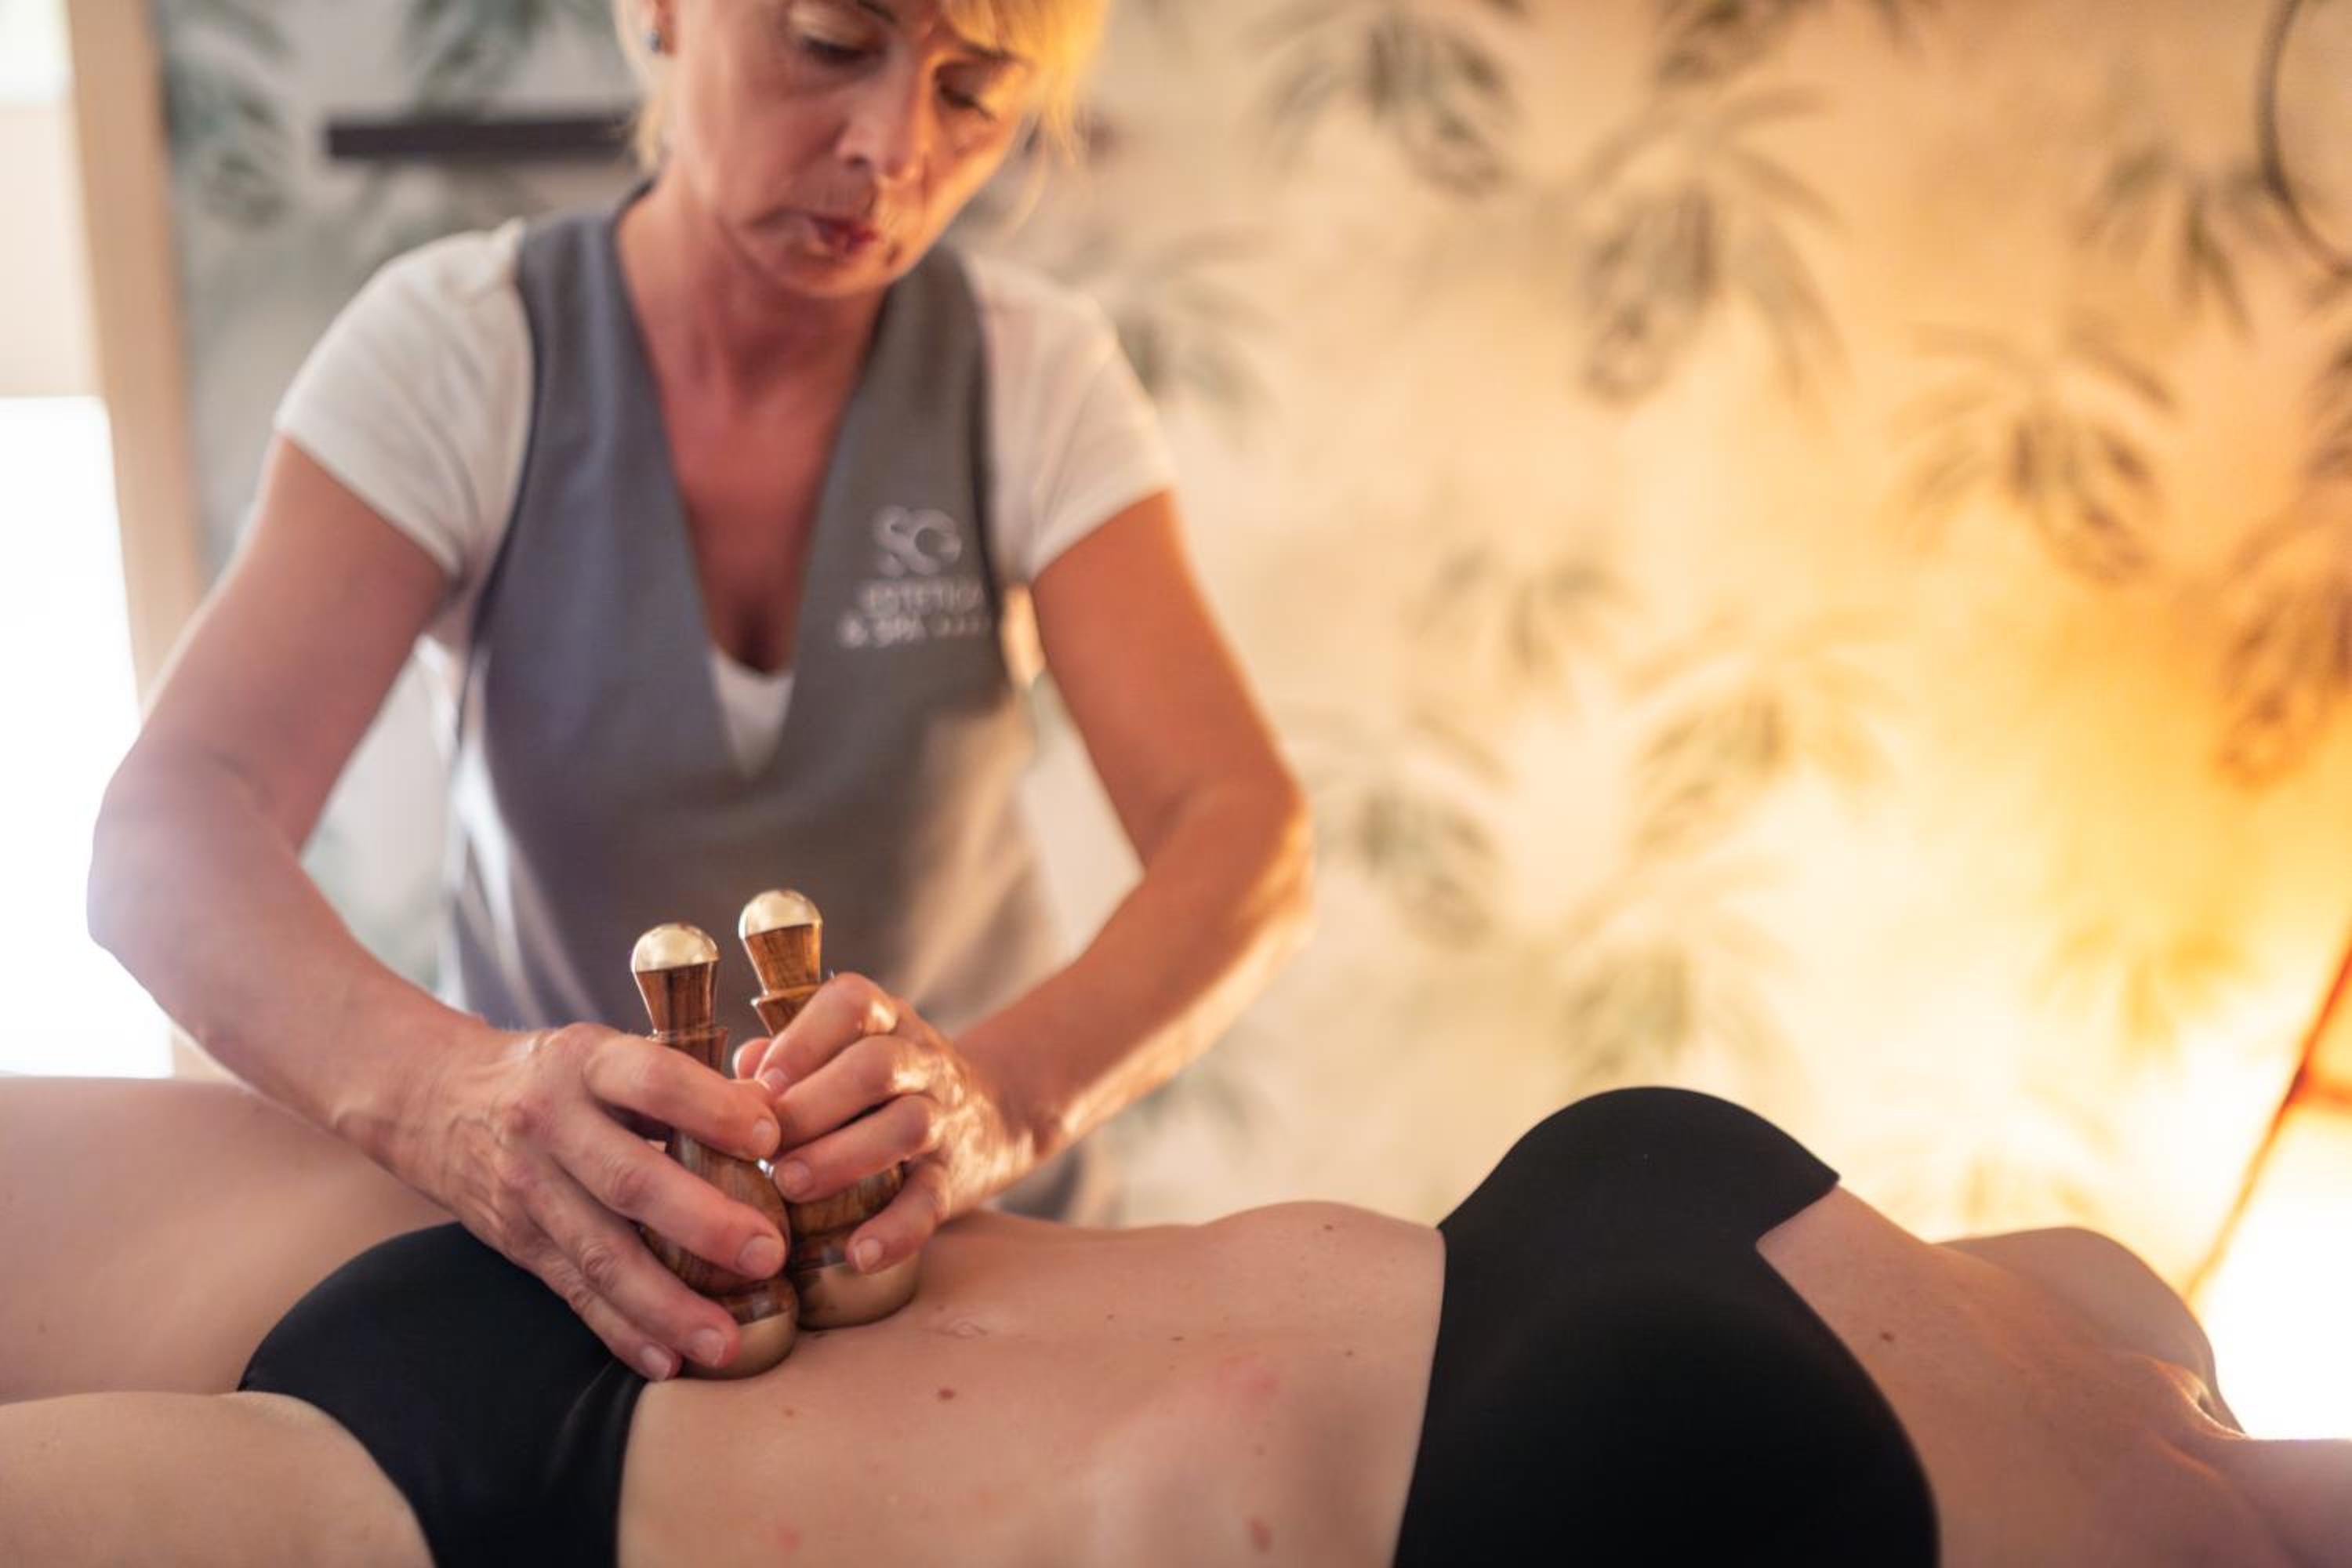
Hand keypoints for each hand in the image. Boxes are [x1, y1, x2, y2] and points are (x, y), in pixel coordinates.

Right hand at [409, 1023, 788, 1378]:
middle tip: (768, 1255)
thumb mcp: (609, 1054)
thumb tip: (778, 1115)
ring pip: (602, 1254)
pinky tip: (669, 1362)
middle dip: (702, 1223)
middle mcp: (551, 1125)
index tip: (771, 1139)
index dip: (712, 1108)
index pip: (653, 1081)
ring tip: (725, 1340)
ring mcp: (530, 1189)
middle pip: (629, 1179)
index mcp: (587, 1062)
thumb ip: (687, 1084)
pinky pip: (575, 1294)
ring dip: (667, 1304)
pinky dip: (623, 1333)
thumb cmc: (561, 1075)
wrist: (436, 1099)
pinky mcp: (519, 1244)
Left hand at [737, 974, 1032, 1275]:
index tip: (761, 1083)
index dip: (802, 1040)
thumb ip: (789, 1060)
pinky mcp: (955, 1178)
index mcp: (887, 1021)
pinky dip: (895, 1230)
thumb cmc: (885, 1087)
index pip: (852, 1004)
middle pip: (875, 1066)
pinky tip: (856, 1254)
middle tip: (762, 1146)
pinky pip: (931, 1201)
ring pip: (908, 1125)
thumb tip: (736, 1080)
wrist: (992, 1117)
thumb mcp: (846, 1054)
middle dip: (812, 1106)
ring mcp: (944, 1118)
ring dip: (842, 1157)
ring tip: (790, 1186)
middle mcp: (921, 1061)